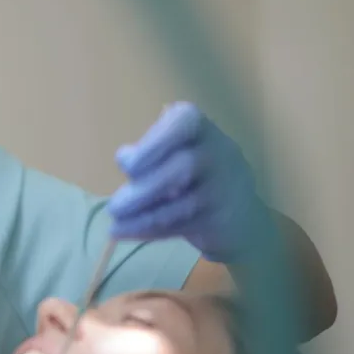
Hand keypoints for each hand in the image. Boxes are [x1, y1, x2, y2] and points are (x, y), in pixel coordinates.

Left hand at [107, 102, 269, 262]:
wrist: (239, 216)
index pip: (184, 121)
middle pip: (184, 166)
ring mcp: (226, 186)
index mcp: (200, 128)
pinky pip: (185, 224)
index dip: (155, 142)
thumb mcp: (169, 156)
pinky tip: (128, 232)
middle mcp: (220, 151)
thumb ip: (147, 154)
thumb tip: (124, 157)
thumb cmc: (191, 176)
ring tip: (115, 225)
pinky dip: (151, 230)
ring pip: (184, 202)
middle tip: (114, 207)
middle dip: (145, 189)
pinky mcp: (224, 218)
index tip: (128, 166)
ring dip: (143, 216)